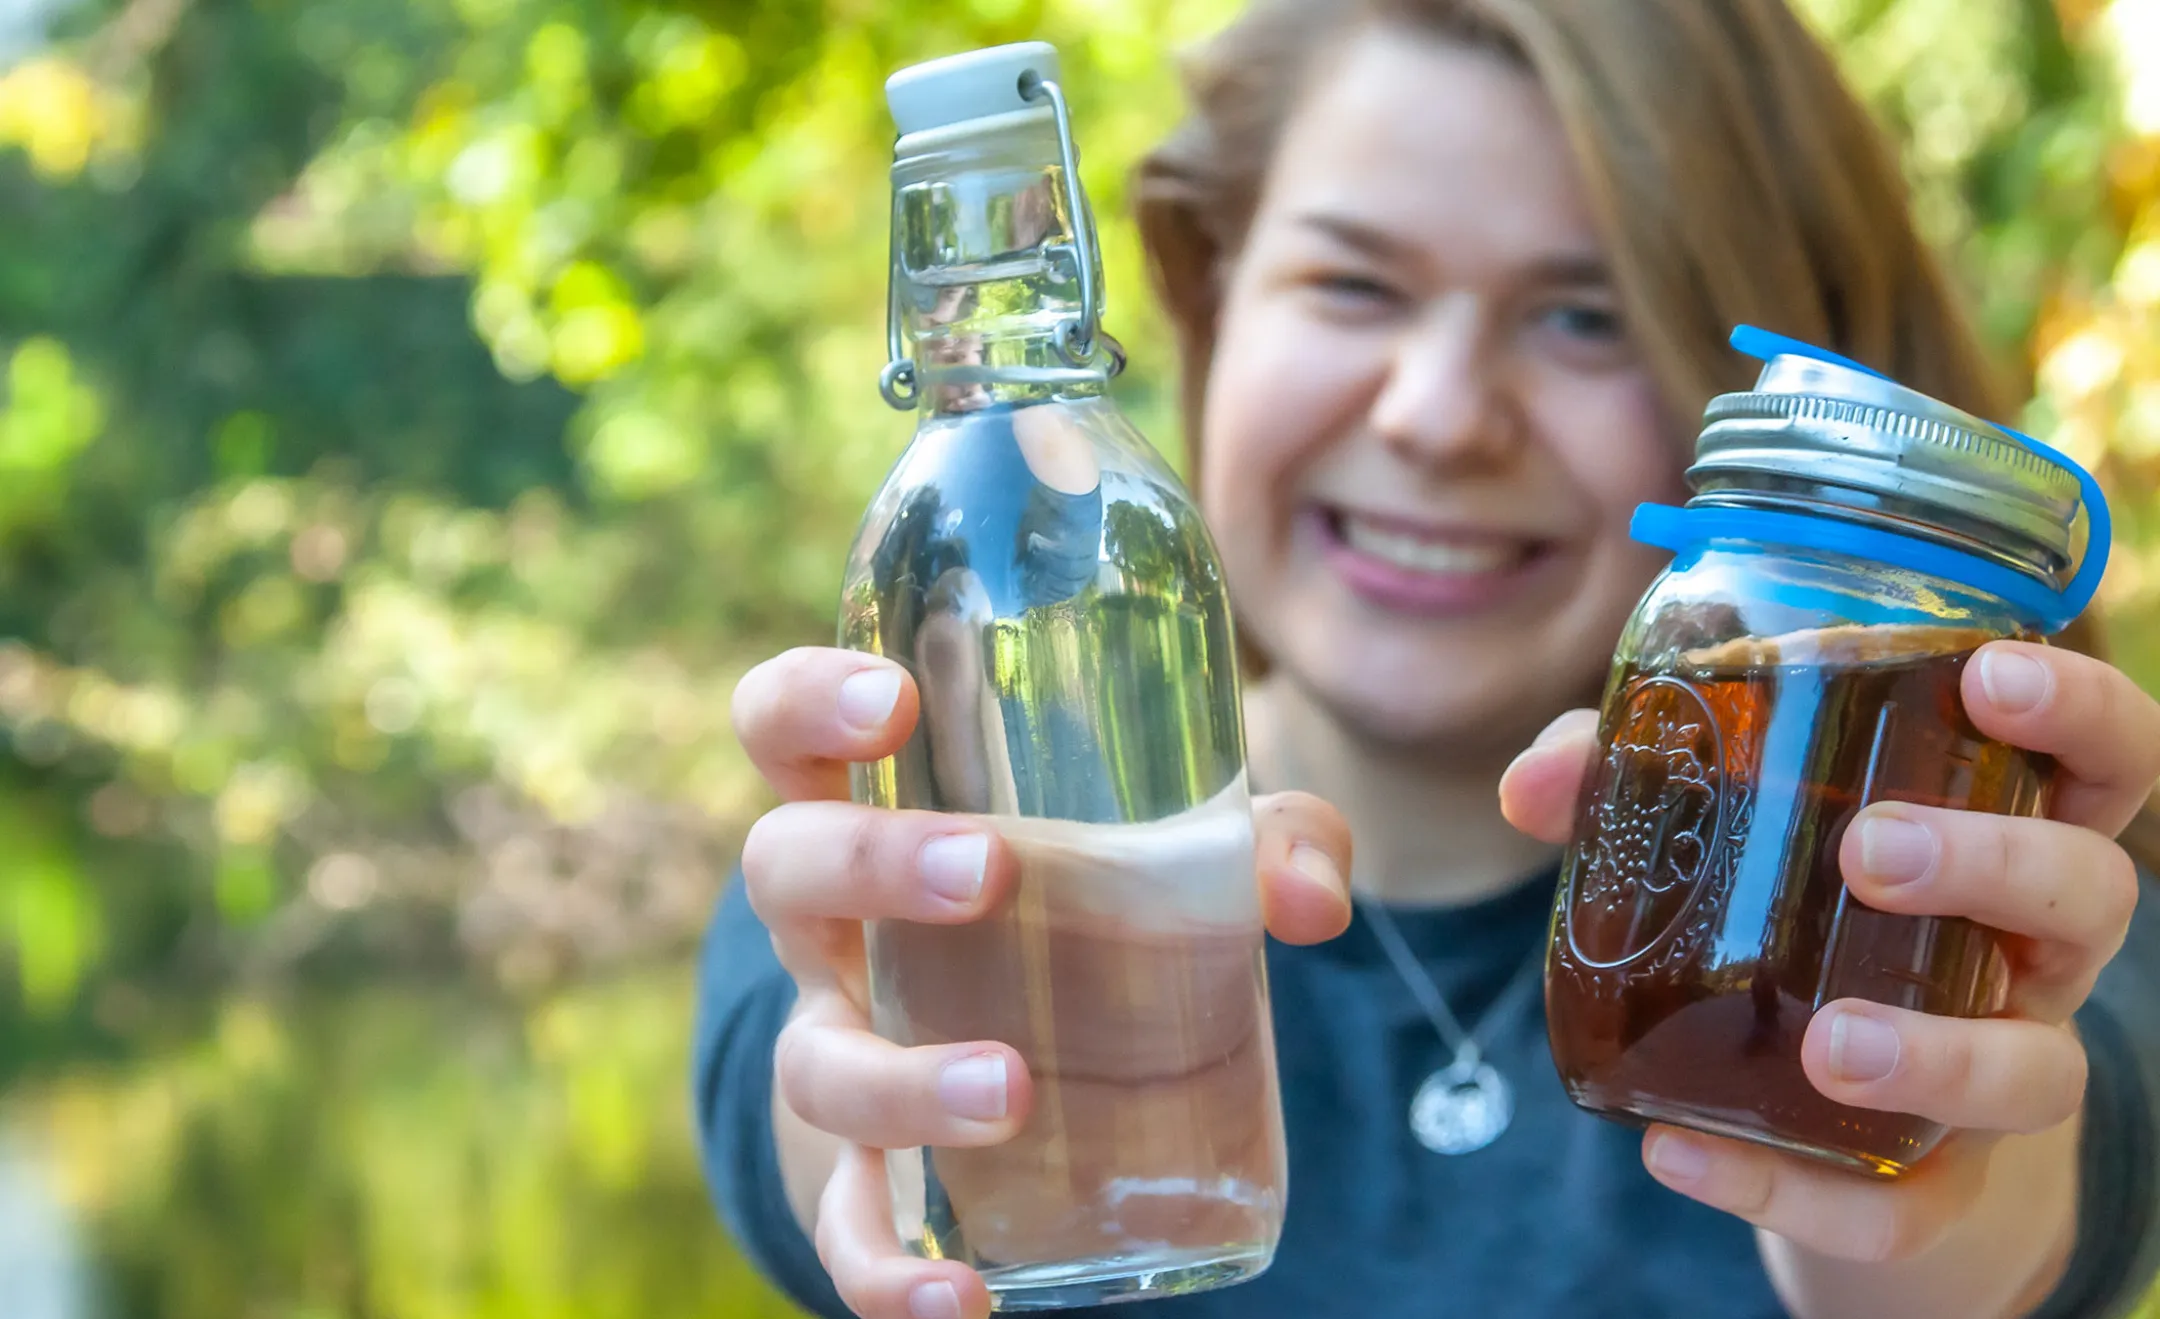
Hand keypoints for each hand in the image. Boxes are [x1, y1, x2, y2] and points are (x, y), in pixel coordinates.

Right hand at [730, 647, 1352, 1318]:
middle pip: (783, 869)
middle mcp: (833, 933)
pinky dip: (887, 1273)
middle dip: (871, 862)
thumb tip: (1309, 900)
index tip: (894, 702)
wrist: (1008, 1076)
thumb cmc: (1082, 919)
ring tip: (1008, 1090)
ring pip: (813, 1062)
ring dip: (900, 1080)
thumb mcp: (1172, 856)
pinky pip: (845, 1231)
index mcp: (882, 818)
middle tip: (990, 872)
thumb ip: (1260, 842)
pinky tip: (964, 1300)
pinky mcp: (865, 1180)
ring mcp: (838, 1055)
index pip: (784, 727)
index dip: (809, 700)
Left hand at [1500, 642, 2159, 1282]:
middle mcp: (2029, 952)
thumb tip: (1534, 784)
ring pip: (2039, 1070)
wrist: (1823, 1124)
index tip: (1988, 678)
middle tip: (1871, 849)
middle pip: (2091, 893)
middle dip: (1994, 863)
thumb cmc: (1786, 920)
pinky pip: (1899, 1208)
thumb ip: (1629, 781)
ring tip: (1830, 1043)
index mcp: (2000, 836)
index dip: (2075, 712)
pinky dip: (1787, 1188)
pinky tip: (1678, 1149)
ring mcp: (1995, 1071)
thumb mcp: (1718, 833)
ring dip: (1940, 1054)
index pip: (2100, 759)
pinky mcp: (1936, 1189)